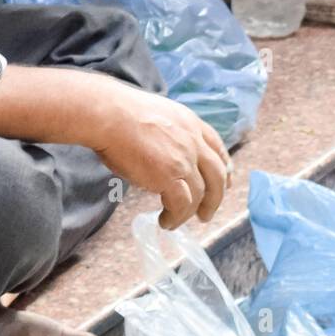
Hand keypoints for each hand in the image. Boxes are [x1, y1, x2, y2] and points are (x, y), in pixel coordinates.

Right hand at [88, 83, 231, 229]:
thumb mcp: (156, 115)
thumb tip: (163, 151)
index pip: (217, 147)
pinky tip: (165, 221)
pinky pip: (182, 206)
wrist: (109, 116)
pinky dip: (176, 218)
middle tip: (206, 213)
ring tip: (176, 222)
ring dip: (191, 212)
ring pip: (201, 194)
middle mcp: (193, 141)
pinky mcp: (170, 177)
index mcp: (190, 123)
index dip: (224, 166)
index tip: (225, 181)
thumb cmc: (119, 114)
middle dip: (216, 197)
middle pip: (217, 175)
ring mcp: (184, 160)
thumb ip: (168, 132)